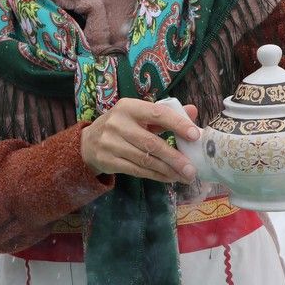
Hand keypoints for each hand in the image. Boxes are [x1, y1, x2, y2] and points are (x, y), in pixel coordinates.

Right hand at [80, 98, 200, 184]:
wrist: (88, 142)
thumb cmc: (122, 125)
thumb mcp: (139, 115)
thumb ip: (165, 114)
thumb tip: (193, 111)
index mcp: (129, 107)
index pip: (157, 113)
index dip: (177, 124)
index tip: (195, 135)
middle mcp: (117, 123)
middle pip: (151, 143)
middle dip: (174, 157)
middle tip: (192, 169)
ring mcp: (110, 143)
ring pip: (145, 160)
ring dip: (167, 170)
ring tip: (184, 176)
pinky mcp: (108, 161)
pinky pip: (137, 170)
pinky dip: (155, 176)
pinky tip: (169, 178)